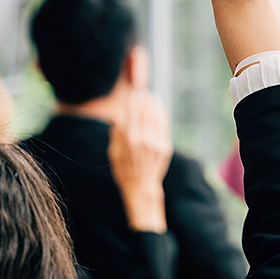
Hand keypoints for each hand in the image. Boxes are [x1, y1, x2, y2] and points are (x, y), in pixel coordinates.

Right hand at [108, 90, 173, 232]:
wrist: (141, 186)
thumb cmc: (124, 169)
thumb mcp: (113, 153)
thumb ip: (116, 133)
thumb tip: (116, 115)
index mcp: (129, 141)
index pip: (132, 115)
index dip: (133, 103)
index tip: (133, 94)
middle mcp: (144, 140)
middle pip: (145, 114)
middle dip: (144, 101)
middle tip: (142, 92)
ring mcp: (156, 144)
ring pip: (156, 118)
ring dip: (154, 106)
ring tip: (151, 97)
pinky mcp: (165, 147)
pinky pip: (164, 127)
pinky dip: (162, 115)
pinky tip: (159, 109)